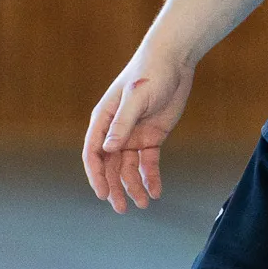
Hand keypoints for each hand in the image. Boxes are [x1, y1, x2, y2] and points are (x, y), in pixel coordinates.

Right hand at [83, 46, 194, 211]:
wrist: (174, 60)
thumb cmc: (150, 72)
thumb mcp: (137, 97)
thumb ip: (123, 123)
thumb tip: (108, 149)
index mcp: (104, 119)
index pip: (93, 153)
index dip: (96, 175)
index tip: (103, 194)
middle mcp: (116, 130)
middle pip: (110, 166)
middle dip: (114, 187)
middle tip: (121, 208)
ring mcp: (134, 135)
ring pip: (128, 168)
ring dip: (133, 186)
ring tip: (143, 203)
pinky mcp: (152, 137)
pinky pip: (148, 162)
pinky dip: (151, 177)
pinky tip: (156, 192)